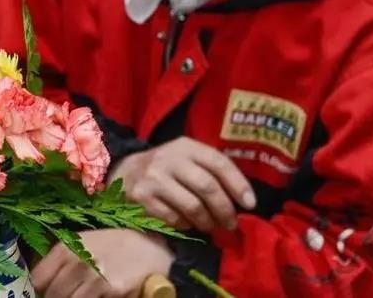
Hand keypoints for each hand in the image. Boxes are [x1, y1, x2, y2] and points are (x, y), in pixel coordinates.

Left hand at [31, 229, 173, 297]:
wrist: (151, 250)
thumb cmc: (115, 247)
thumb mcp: (84, 244)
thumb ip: (61, 261)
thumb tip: (41, 284)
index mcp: (66, 248)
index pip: (38, 279)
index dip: (41, 290)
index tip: (48, 293)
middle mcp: (77, 262)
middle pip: (53, 295)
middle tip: (69, 294)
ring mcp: (94, 278)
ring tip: (86, 293)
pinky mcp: (112, 291)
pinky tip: (101, 296)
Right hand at [109, 136, 255, 231]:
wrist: (122, 171)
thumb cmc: (165, 168)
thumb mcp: (186, 158)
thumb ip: (210, 170)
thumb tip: (243, 199)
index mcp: (185, 146)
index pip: (218, 162)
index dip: (238, 184)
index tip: (250, 204)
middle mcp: (169, 159)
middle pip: (207, 187)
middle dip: (224, 210)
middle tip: (231, 224)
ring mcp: (153, 179)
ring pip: (192, 206)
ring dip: (207, 222)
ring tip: (210, 226)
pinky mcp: (142, 198)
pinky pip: (173, 218)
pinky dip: (184, 225)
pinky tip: (185, 223)